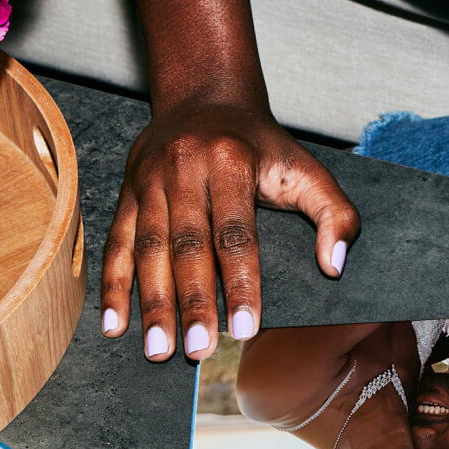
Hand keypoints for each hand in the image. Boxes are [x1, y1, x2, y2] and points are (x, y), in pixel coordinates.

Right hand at [100, 102, 359, 360]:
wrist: (206, 97)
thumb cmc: (262, 146)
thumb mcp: (308, 169)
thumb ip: (336, 215)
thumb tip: (334, 267)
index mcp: (231, 161)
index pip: (236, 233)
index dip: (240, 283)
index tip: (245, 329)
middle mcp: (183, 168)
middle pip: (186, 246)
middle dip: (192, 303)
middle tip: (199, 351)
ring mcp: (148, 180)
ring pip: (147, 249)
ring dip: (151, 304)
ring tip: (158, 350)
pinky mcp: (126, 192)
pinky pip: (116, 243)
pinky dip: (113, 286)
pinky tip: (113, 325)